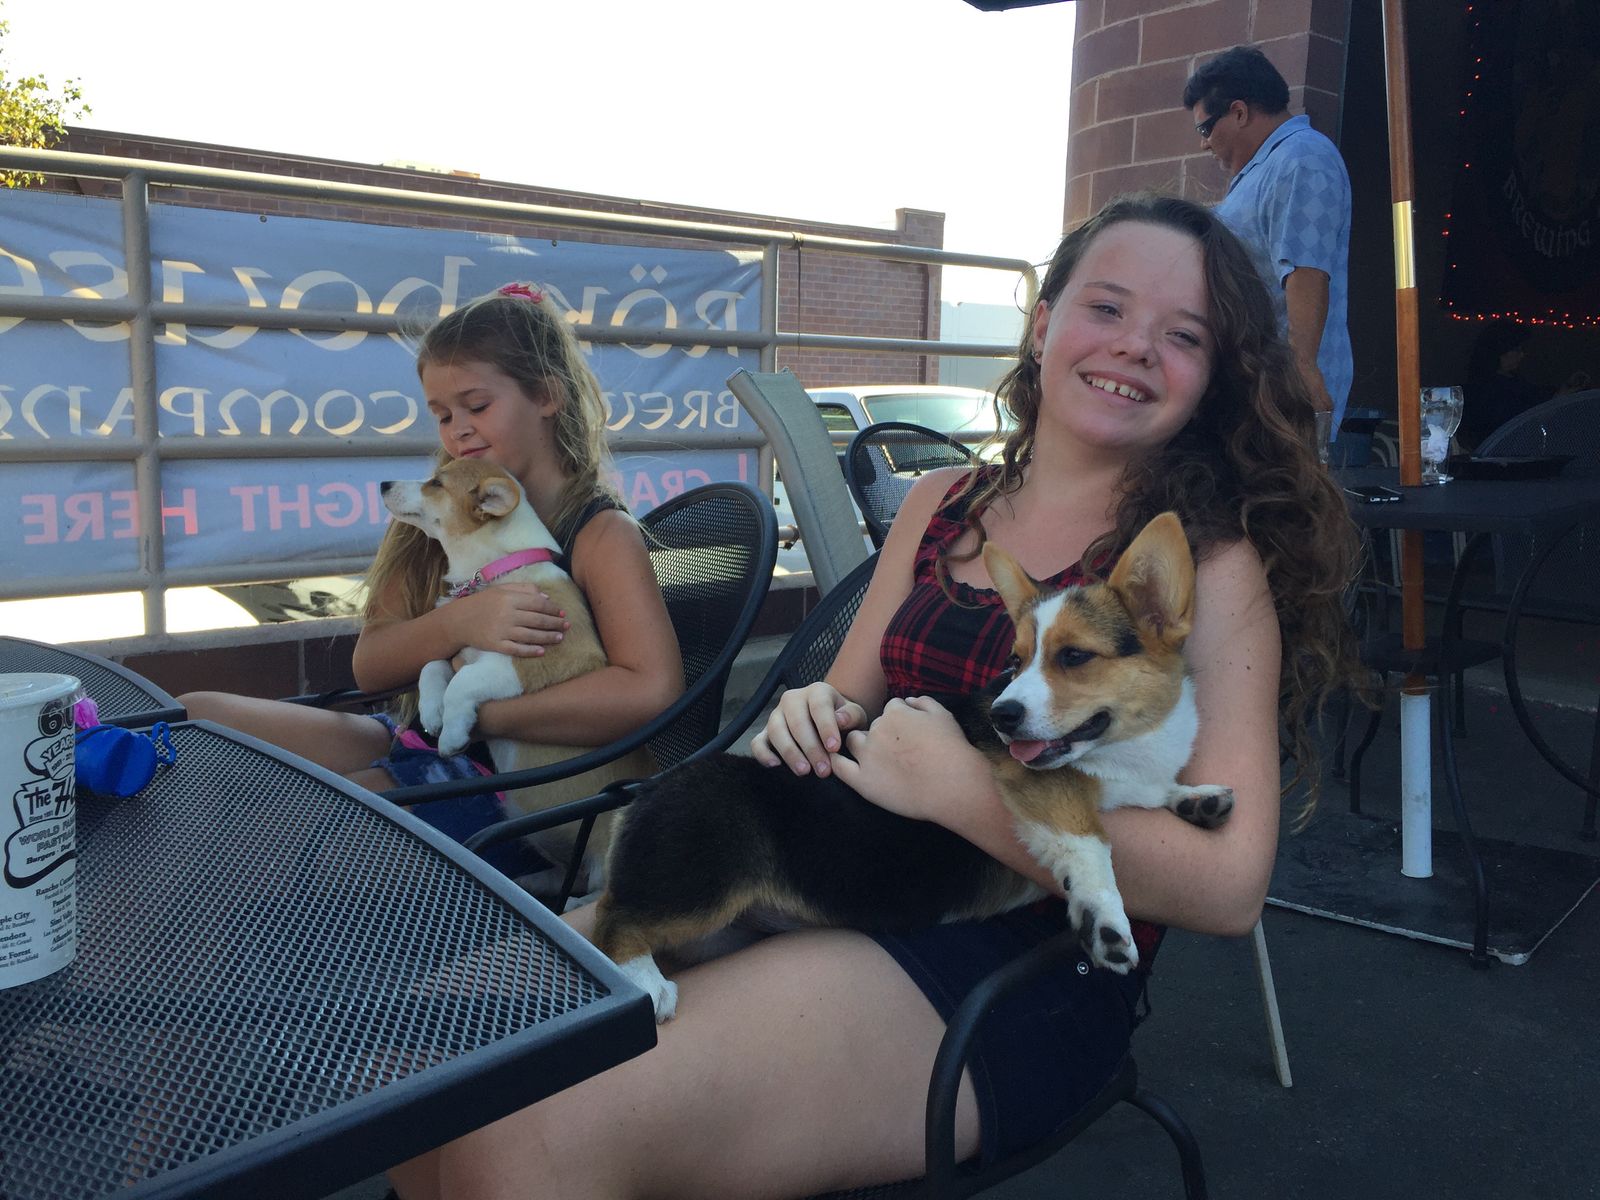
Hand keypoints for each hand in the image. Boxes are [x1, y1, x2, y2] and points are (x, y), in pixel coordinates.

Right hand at [455, 584, 569, 656]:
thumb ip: (523, 589)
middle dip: (555, 623)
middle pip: (537, 620)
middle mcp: (507, 614)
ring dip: (548, 637)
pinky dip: (530, 651)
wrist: (458, 620)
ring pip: (531, 635)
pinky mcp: (496, 645)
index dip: (553, 609)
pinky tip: (542, 651)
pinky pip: (517, 649)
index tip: (562, 613)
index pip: (538, 603)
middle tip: (567, 626)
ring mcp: (501, 631)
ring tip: (560, 638)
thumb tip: (546, 597)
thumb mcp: (500, 590)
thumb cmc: (482, 603)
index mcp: (509, 598)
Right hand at [750, 682, 867, 776]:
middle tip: (823, 770)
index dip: (826, 727)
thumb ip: (851, 716)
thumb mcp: (855, 715)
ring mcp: (776, 715)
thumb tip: (840, 720)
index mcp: (817, 692)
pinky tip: (775, 765)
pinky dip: (763, 754)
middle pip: (797, 721)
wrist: (830, 723)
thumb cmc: (844, 720)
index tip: (834, 748)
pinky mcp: (765, 732)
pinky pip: (757, 741)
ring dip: (790, 752)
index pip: (819, 706)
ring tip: (804, 771)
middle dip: (810, 747)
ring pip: (776, 730)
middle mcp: (793, 699)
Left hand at [830, 696, 989, 825]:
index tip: (909, 733)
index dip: (900, 720)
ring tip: (874, 757)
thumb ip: (923, 702)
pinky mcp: (863, 781)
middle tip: (897, 750)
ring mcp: (868, 756)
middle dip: (881, 734)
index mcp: (895, 713)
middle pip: (872, 726)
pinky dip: (836, 762)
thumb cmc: (952, 749)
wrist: (953, 784)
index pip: (891, 709)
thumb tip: (908, 700)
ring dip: (861, 744)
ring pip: (854, 742)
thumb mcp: (943, 715)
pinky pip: (840, 767)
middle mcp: (877, 730)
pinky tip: (838, 762)